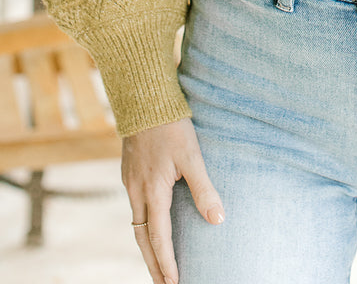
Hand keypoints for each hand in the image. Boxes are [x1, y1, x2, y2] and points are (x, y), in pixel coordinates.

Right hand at [122, 117, 223, 283]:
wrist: (144, 98)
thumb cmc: (170, 125)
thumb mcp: (192, 156)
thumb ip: (204, 188)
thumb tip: (218, 219)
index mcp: (153, 191)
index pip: (159, 237)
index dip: (166, 262)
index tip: (174, 283)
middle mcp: (137, 191)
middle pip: (142, 238)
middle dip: (153, 264)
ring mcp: (131, 182)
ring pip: (137, 224)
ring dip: (147, 247)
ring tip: (157, 265)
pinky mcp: (130, 172)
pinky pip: (135, 207)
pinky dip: (143, 225)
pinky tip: (152, 226)